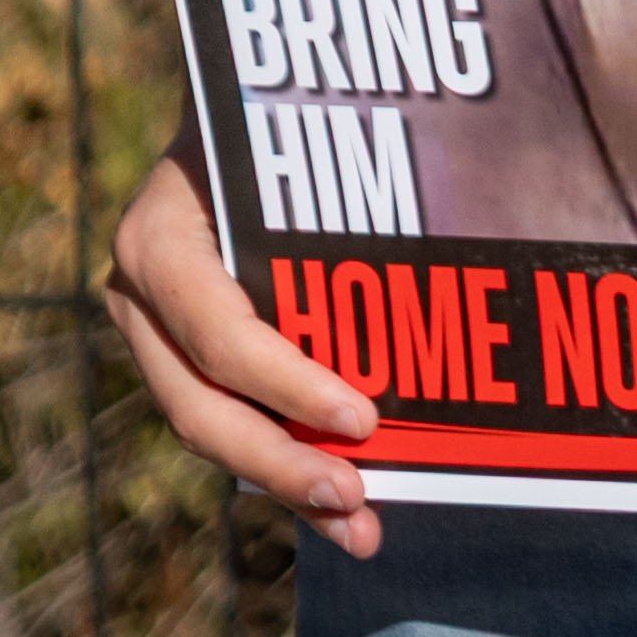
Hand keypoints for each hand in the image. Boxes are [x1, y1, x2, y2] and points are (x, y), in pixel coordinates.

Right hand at [101, 143, 392, 552]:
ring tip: (363, 528)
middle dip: (281, 463)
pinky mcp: (184, 365)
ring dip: (287, 484)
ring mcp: (156, 339)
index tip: (366, 419)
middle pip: (202, 409)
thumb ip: (370, 165)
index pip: (220, 334)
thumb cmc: (285, 111)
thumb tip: (495, 166)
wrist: (237, 108)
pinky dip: (287, 469)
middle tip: (358, 499)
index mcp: (159, 238)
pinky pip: (232, 428)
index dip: (288, 386)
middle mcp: (142, 298)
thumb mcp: (299, 126)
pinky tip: (346, 513)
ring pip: (214, 434)